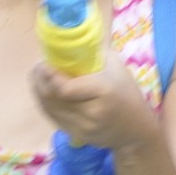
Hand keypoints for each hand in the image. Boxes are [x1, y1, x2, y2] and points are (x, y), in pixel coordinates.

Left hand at [32, 54, 155, 151]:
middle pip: (52, 97)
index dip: (49, 75)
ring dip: (39, 91)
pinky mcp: (75, 136)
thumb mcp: (116, 66)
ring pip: (48, 108)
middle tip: (39, 67)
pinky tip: (46, 92)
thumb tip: (69, 38)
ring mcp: (82, 128)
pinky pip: (52, 117)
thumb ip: (92, 52)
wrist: (136, 131)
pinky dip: (45, 103)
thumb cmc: (127, 92)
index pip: (64, 88)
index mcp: (103, 91)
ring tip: (39, 78)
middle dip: (39, 80)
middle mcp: (91, 113)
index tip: (45, 62)